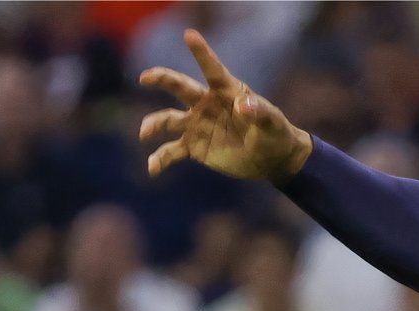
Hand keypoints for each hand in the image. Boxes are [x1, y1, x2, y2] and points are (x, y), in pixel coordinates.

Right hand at [138, 30, 312, 181]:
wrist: (270, 159)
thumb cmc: (274, 133)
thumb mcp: (272, 123)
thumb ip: (260, 112)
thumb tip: (244, 105)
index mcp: (226, 91)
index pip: (212, 69)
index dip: (201, 53)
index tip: (189, 34)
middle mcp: (206, 104)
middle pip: (180, 88)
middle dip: (162, 79)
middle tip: (145, 77)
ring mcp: (197, 125)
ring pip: (168, 120)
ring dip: (154, 124)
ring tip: (144, 132)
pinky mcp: (194, 147)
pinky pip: (172, 151)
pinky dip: (160, 159)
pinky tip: (153, 168)